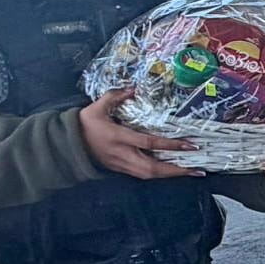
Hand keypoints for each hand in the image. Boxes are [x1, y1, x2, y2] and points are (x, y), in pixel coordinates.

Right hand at [78, 88, 202, 179]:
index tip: (191, 144)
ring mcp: (122, 164)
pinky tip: (172, 172)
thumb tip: (132, 88)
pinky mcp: (121, 169)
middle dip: (177, 170)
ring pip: (150, 175)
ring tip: (191, 172)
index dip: (172, 144)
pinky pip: (144, 174)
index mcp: (120, 138)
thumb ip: (115, 96)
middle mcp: (123, 154)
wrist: (66, 146)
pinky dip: (160, 174)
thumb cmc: (83, 126)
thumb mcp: (97, 107)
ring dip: (171, 175)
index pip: (150, 142)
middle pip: (154, 168)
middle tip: (198, 170)